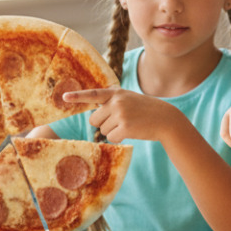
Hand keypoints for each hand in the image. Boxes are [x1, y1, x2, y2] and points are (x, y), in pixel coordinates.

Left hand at [62, 88, 179, 143]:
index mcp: (116, 93)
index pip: (93, 94)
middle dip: (104, 123)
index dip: (77, 96)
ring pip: (102, 130)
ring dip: (113, 131)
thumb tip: (94, 116)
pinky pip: (111, 138)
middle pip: (94, 119)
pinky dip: (119, 138)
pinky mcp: (125, 127)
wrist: (166, 119)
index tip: (64, 97)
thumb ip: (112, 102)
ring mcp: (120, 114)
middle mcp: (116, 101)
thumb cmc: (146, 110)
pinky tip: (131, 132)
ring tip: (130, 124)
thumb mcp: (129, 99)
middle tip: (121, 121)